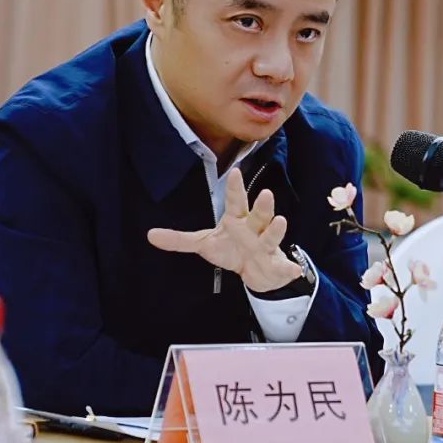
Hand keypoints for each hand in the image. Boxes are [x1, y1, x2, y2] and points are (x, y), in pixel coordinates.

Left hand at [147, 168, 301, 292]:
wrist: (257, 271)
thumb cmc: (231, 249)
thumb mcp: (204, 244)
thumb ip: (179, 240)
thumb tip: (150, 235)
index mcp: (237, 219)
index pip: (236, 200)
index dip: (235, 187)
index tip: (235, 171)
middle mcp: (254, 228)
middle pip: (258, 214)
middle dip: (262, 205)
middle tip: (266, 193)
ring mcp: (266, 246)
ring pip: (272, 235)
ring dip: (277, 229)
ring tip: (280, 222)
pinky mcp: (275, 264)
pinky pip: (284, 266)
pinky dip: (289, 268)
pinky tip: (293, 269)